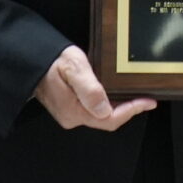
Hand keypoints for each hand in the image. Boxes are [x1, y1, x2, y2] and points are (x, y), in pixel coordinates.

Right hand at [34, 46, 155, 131]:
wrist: (34, 62)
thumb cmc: (53, 62)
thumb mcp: (74, 69)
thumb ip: (89, 89)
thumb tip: (104, 108)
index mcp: (74, 111)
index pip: (110, 119)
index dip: (132, 111)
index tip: (148, 101)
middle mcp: (72, 117)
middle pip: (108, 120)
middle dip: (130, 110)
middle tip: (147, 98)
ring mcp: (71, 114)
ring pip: (103, 116)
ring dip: (121, 107)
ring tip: (137, 96)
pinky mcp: (71, 108)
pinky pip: (95, 111)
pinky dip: (110, 104)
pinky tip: (118, 94)